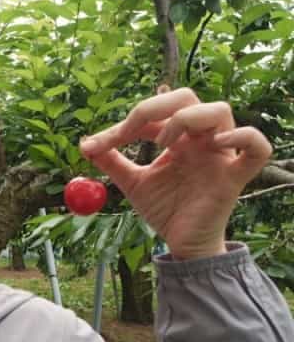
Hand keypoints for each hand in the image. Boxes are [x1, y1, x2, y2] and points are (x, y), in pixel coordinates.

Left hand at [79, 88, 271, 259]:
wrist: (180, 242)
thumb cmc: (165, 209)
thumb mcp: (132, 183)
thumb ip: (111, 163)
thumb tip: (84, 145)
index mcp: (176, 138)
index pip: (153, 113)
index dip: (124, 123)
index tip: (96, 144)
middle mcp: (199, 139)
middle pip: (187, 98)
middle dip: (155, 107)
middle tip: (131, 130)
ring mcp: (220, 155)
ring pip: (219, 111)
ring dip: (187, 118)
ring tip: (163, 143)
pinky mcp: (235, 176)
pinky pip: (257, 147)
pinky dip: (242, 138)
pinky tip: (217, 145)